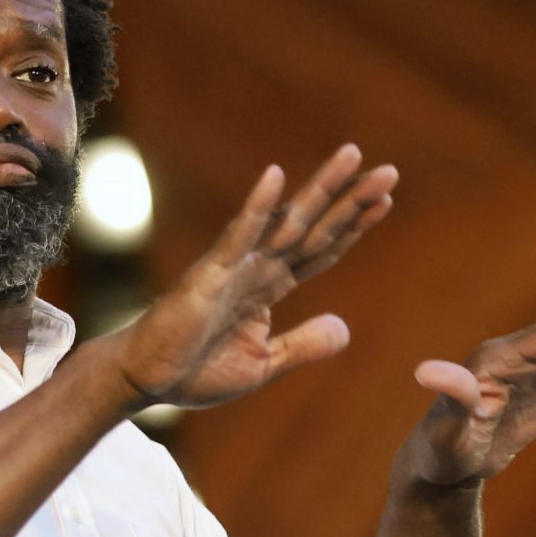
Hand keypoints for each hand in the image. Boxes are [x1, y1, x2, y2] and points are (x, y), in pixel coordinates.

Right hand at [106, 144, 396, 407]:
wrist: (145, 380)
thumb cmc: (195, 371)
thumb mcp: (263, 363)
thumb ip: (302, 344)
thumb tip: (345, 329)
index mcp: (269, 287)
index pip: (321, 249)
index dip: (353, 225)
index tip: (384, 200)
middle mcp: (257, 268)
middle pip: (315, 226)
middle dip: (352, 199)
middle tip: (390, 170)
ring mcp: (234, 267)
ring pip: (287, 222)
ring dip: (322, 189)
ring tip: (354, 156)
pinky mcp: (208, 275)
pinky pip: (238, 236)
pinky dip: (257, 207)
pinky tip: (276, 176)